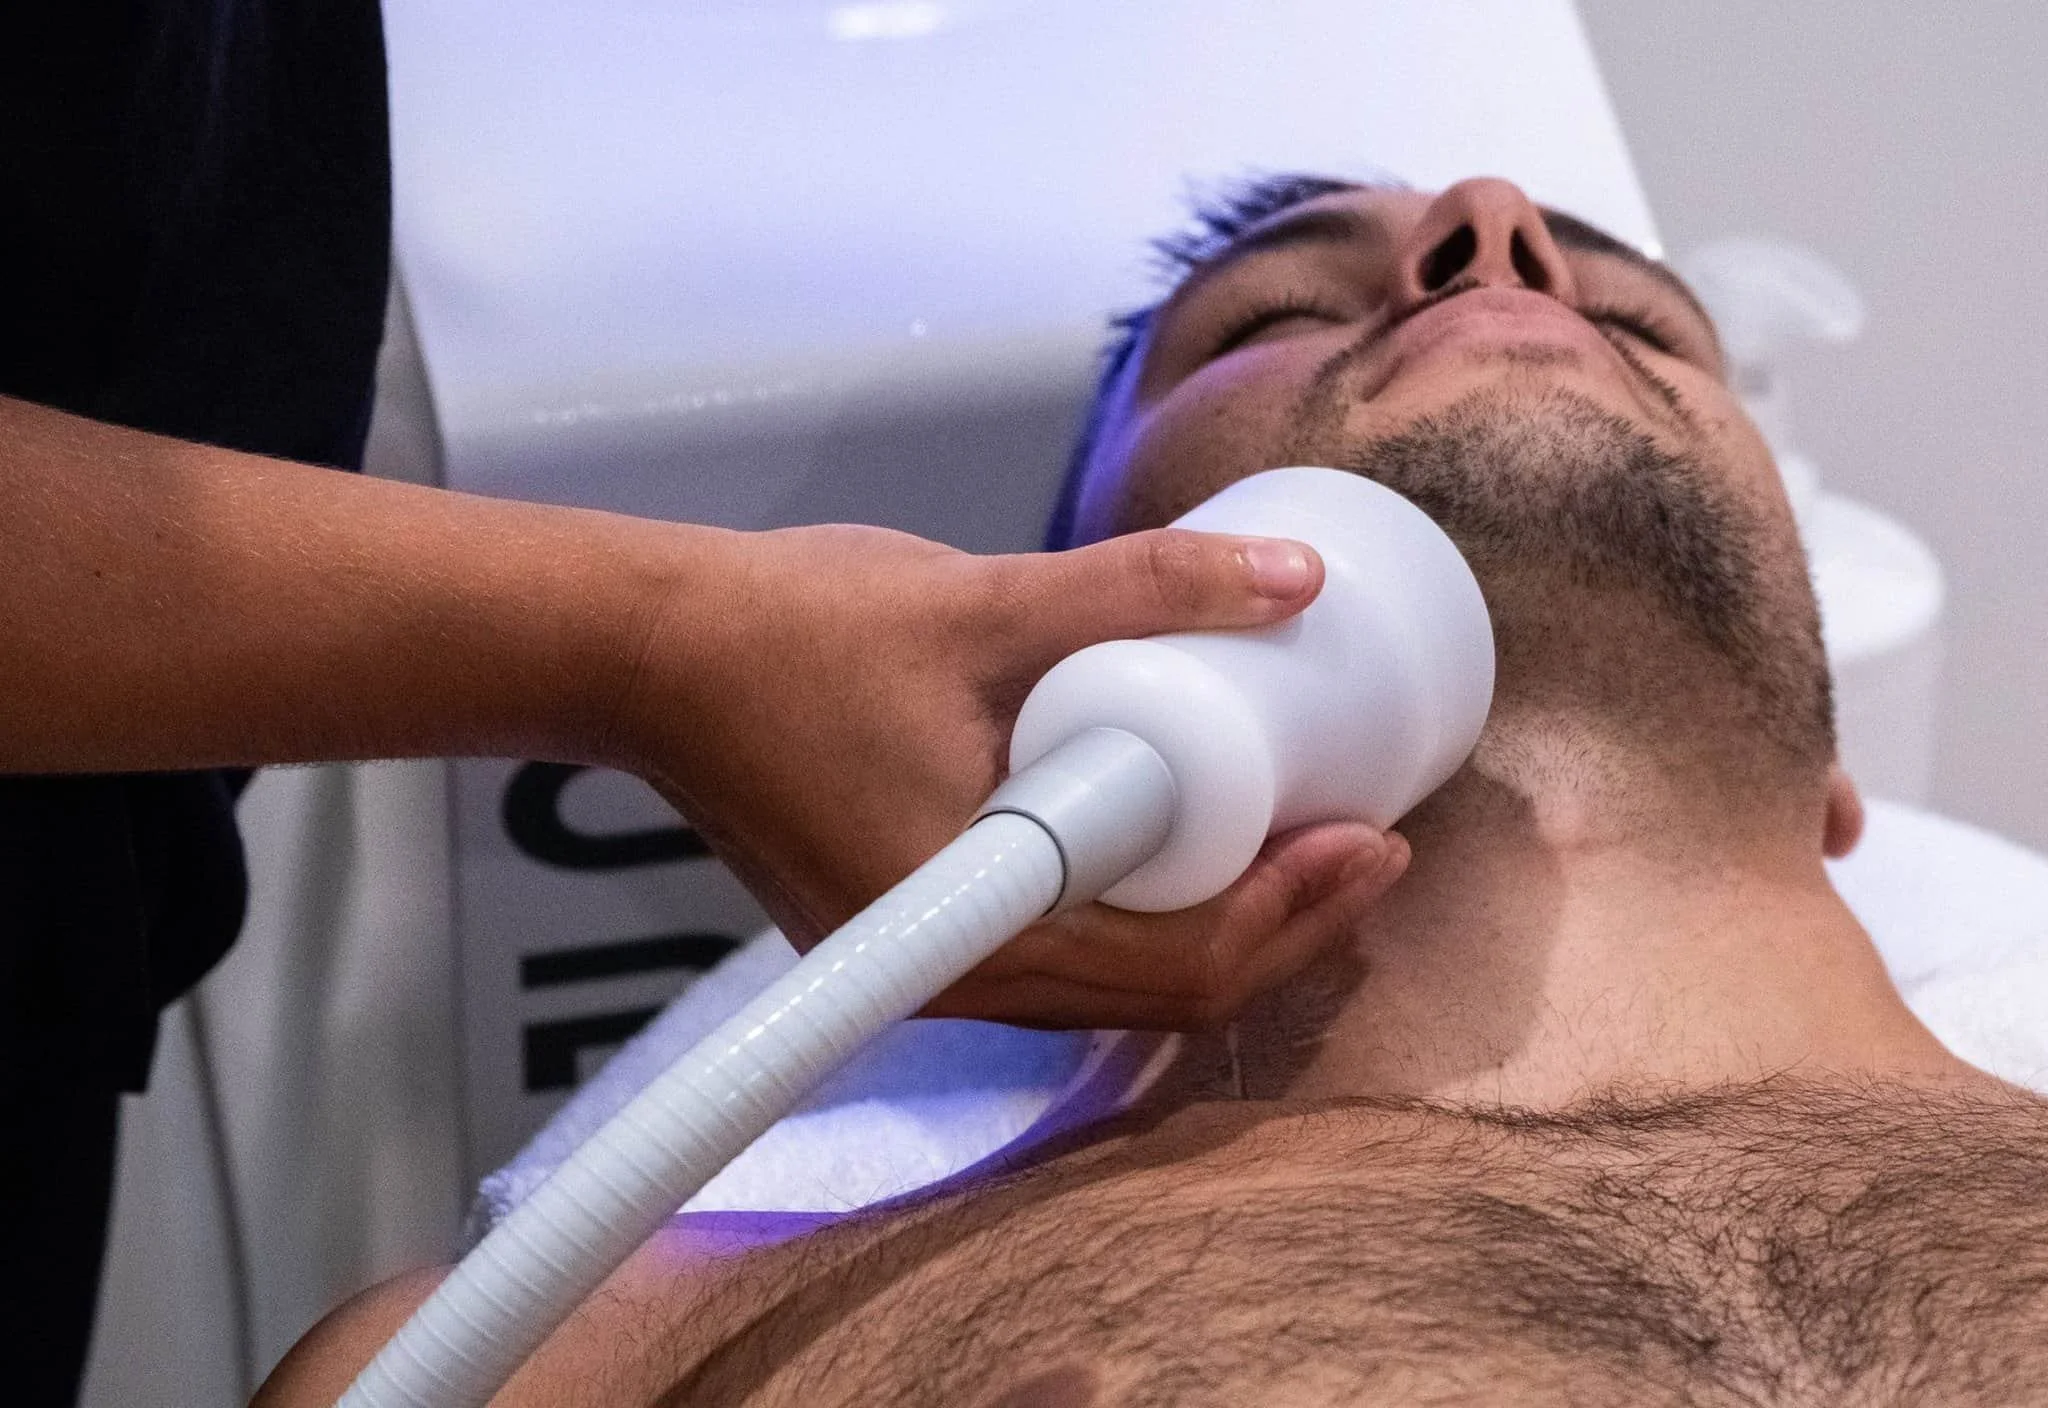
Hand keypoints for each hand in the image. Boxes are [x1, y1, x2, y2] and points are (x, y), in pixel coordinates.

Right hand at [612, 523, 1406, 1028]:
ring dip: (1221, 926)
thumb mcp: (988, 600)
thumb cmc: (788, 633)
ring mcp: (927, 964)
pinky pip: (1063, 951)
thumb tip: (1300, 573)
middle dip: (1282, 928)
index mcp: (968, 925)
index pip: (1176, 966)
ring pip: (1114, 984)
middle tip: (1368, 841)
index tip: (1371, 839)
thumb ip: (1145, 584)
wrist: (644, 651)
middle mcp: (947, 978)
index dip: (1293, 913)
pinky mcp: (914, 929)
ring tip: (1308, 842)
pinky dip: (1148, 913)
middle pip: (1160, 995)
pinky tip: (1195, 846)